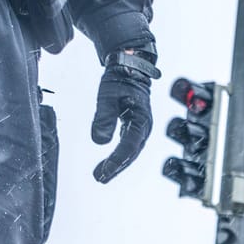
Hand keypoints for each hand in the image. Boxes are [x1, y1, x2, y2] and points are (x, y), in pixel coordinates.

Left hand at [90, 48, 157, 182]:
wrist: (130, 66)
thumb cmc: (121, 77)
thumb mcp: (108, 95)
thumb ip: (104, 117)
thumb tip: (99, 141)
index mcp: (141, 120)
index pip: (129, 146)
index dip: (116, 161)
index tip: (104, 172)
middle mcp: (144, 127)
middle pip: (131, 154)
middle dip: (116, 167)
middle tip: (99, 178)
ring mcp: (140, 128)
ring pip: (130, 152)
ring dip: (116, 164)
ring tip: (100, 175)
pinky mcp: (134, 127)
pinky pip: (127, 146)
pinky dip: (117, 156)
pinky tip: (107, 163)